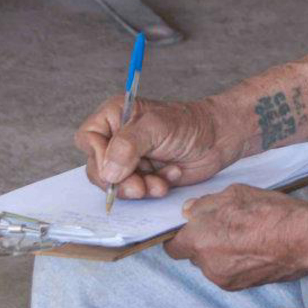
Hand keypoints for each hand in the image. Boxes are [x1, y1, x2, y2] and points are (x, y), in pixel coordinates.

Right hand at [75, 96, 237, 200]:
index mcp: (116, 115)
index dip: (98, 157)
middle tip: (140, 187)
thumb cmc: (190, 124)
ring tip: (160, 183)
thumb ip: (129, 145)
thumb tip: (107, 171)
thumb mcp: (158, 127)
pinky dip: (152, 190)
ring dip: (138, 188)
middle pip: (98, 167)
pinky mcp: (143, 176)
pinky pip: (135, 192)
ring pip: (116, 184)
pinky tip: (170, 177)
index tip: (116, 168)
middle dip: (120, 181)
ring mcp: (130, 159)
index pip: (88, 138)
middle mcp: (118, 137)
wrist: (219, 139)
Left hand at [165, 184, 307, 289]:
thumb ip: (206, 204)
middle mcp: (207, 264)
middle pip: (194, 254)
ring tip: (244, 236)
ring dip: (219, 252)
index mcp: (200, 239)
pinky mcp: (240, 287)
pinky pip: (227, 272)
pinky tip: (252, 248)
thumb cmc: (271, 212)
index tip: (192, 225)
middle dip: (203, 241)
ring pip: (211, 263)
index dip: (181, 234)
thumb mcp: (235, 193)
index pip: (173, 245)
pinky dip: (234, 262)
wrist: (304, 240)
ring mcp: (224, 279)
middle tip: (224, 224)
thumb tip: (190, 211)